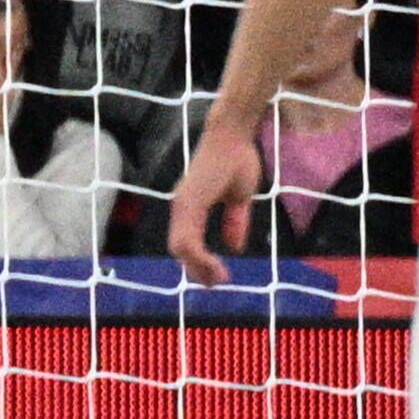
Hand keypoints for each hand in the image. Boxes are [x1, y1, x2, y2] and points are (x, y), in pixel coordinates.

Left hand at [166, 122, 263, 286]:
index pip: (187, 243)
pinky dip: (198, 256)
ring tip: (218, 279)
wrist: (234, 136)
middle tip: (216, 283)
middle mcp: (182, 208)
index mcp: (191, 208)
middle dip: (197, 270)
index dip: (199, 262)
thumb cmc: (237, 160)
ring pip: (180, 247)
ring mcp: (183, 205)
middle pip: (179, 249)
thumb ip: (234, 222)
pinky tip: (214, 265)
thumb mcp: (239, 199)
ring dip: (197, 267)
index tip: (219, 276)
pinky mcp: (189, 202)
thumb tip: (234, 247)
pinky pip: (186, 237)